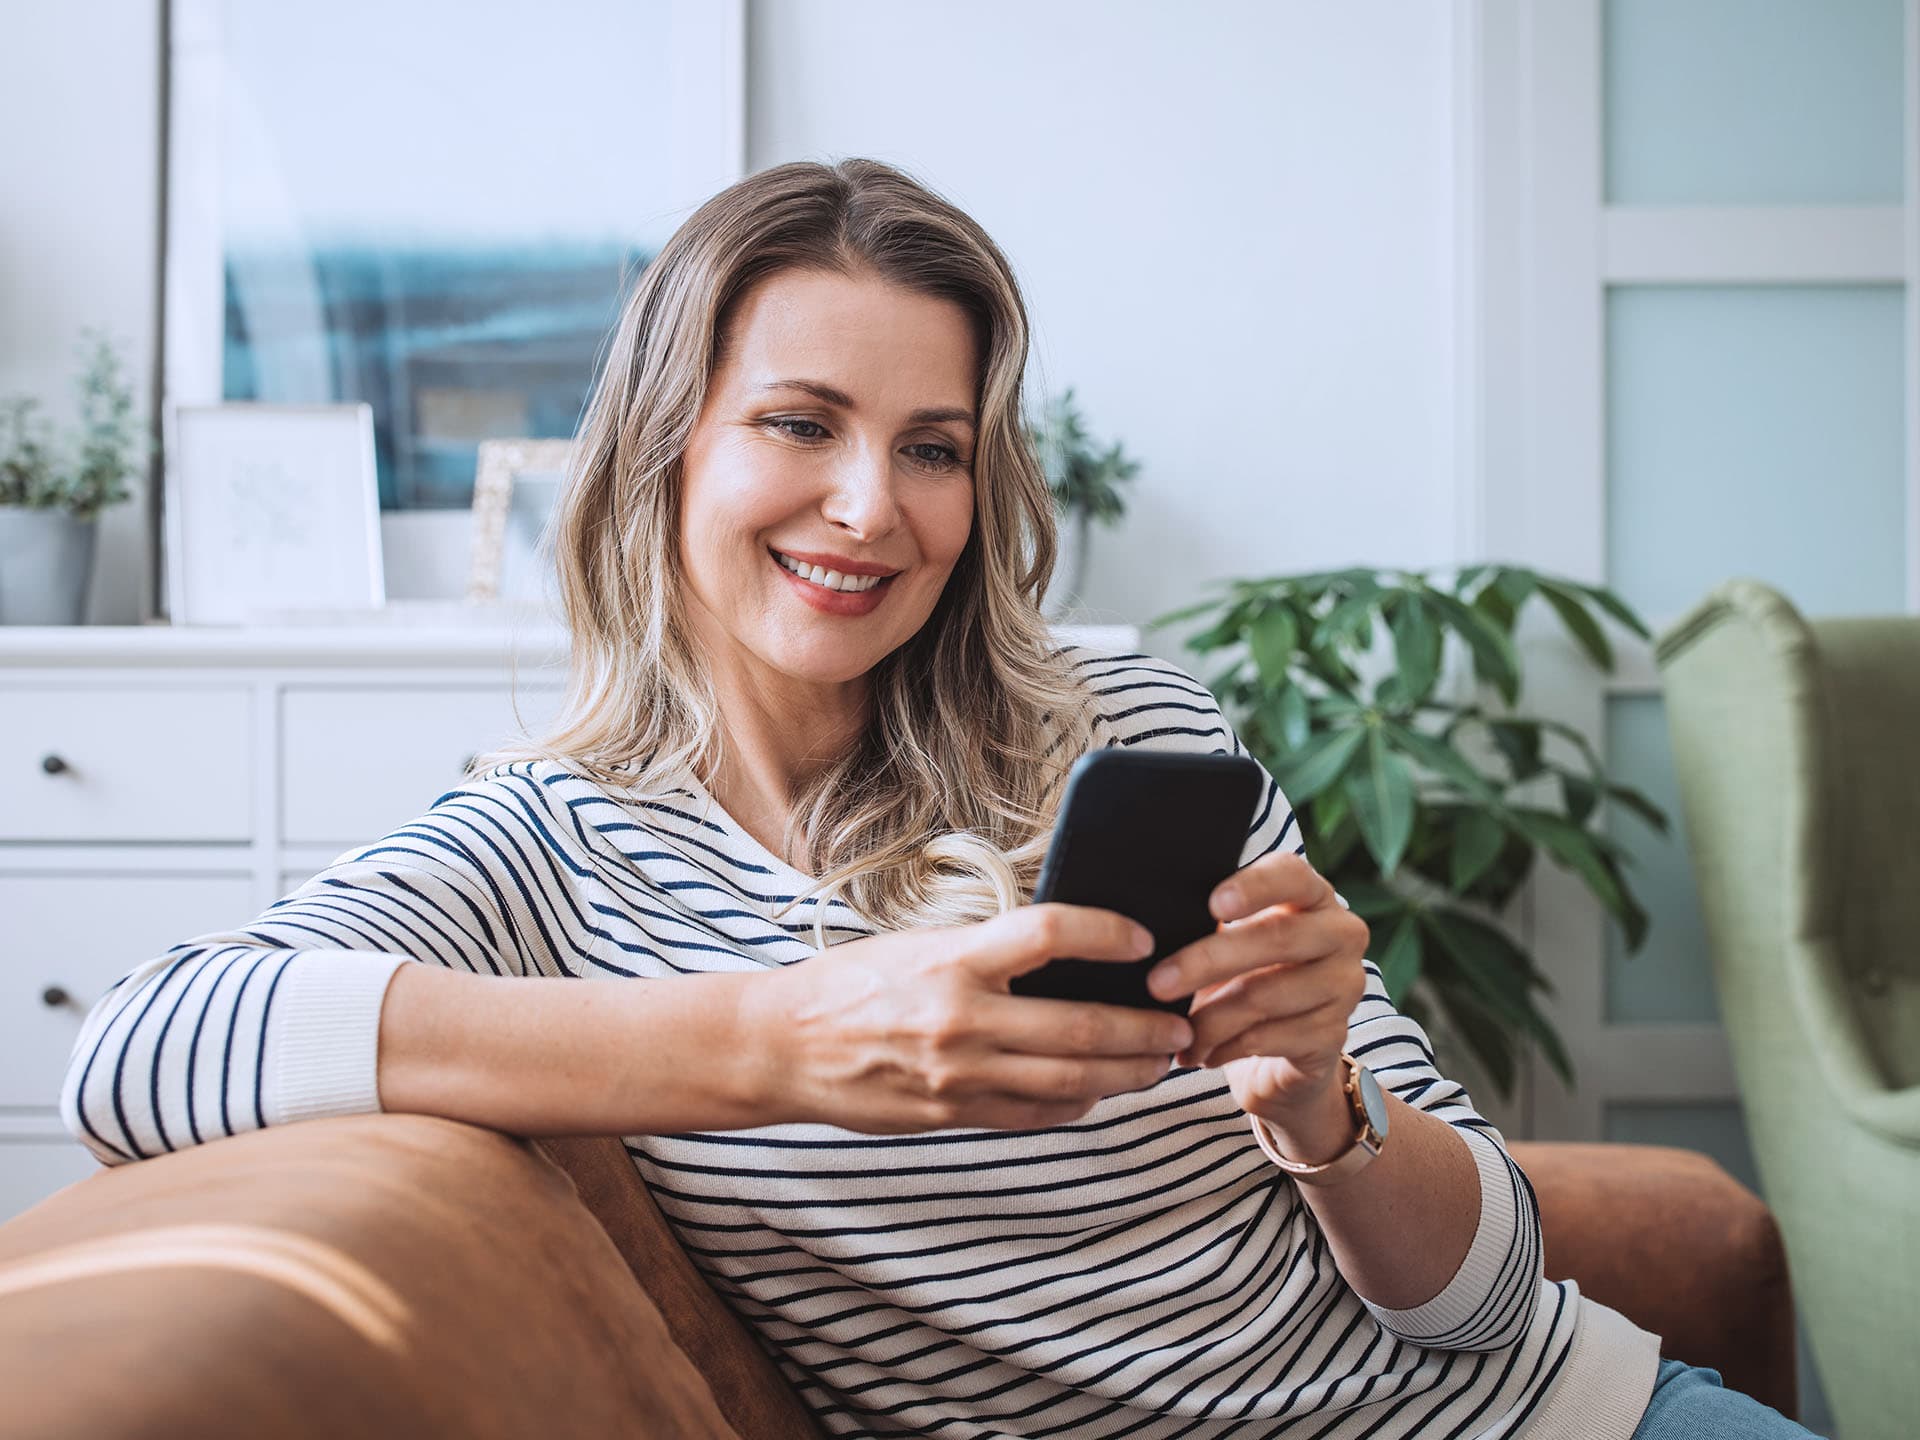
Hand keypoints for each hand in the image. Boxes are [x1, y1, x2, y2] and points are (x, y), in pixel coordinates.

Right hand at [748, 904, 1197, 1134]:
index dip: (1107, 933)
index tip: (1144, 936)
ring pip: (1068, 1082)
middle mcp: (959, 1018)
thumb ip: (987, 951)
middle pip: (1079, 1026)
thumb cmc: (852, 984)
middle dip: (1143, 1029)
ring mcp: (957, 1075)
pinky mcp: (951, 1114)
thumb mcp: (919, 945)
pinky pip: (1032, 1116)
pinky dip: (1076, 1105)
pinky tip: (1098, 1093)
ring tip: (1158, 1063)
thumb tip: (1067, 951)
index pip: (1049, 933)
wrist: (782, 1046)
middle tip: (1181, 1025)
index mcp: (951, 959)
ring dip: (1126, 1074)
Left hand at [1145, 852, 1368, 1122]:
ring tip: (1172, 1032)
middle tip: (1156, 984)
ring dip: (1208, 1019)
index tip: (1212, 903)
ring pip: (1266, 996)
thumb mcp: (1233, 941)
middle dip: (1208, 961)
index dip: (1255, 886)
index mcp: (1313, 895)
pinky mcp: (1333, 1034)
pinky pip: (1269, 1039)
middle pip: (1276, 938)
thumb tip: (1150, 920)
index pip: (1293, 874)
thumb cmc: (1248, 975)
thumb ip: (1210, 922)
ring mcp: (1343, 986)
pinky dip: (1223, 1048)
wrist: (1287, 1050)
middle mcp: (1340, 934)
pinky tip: (1199, 1054)